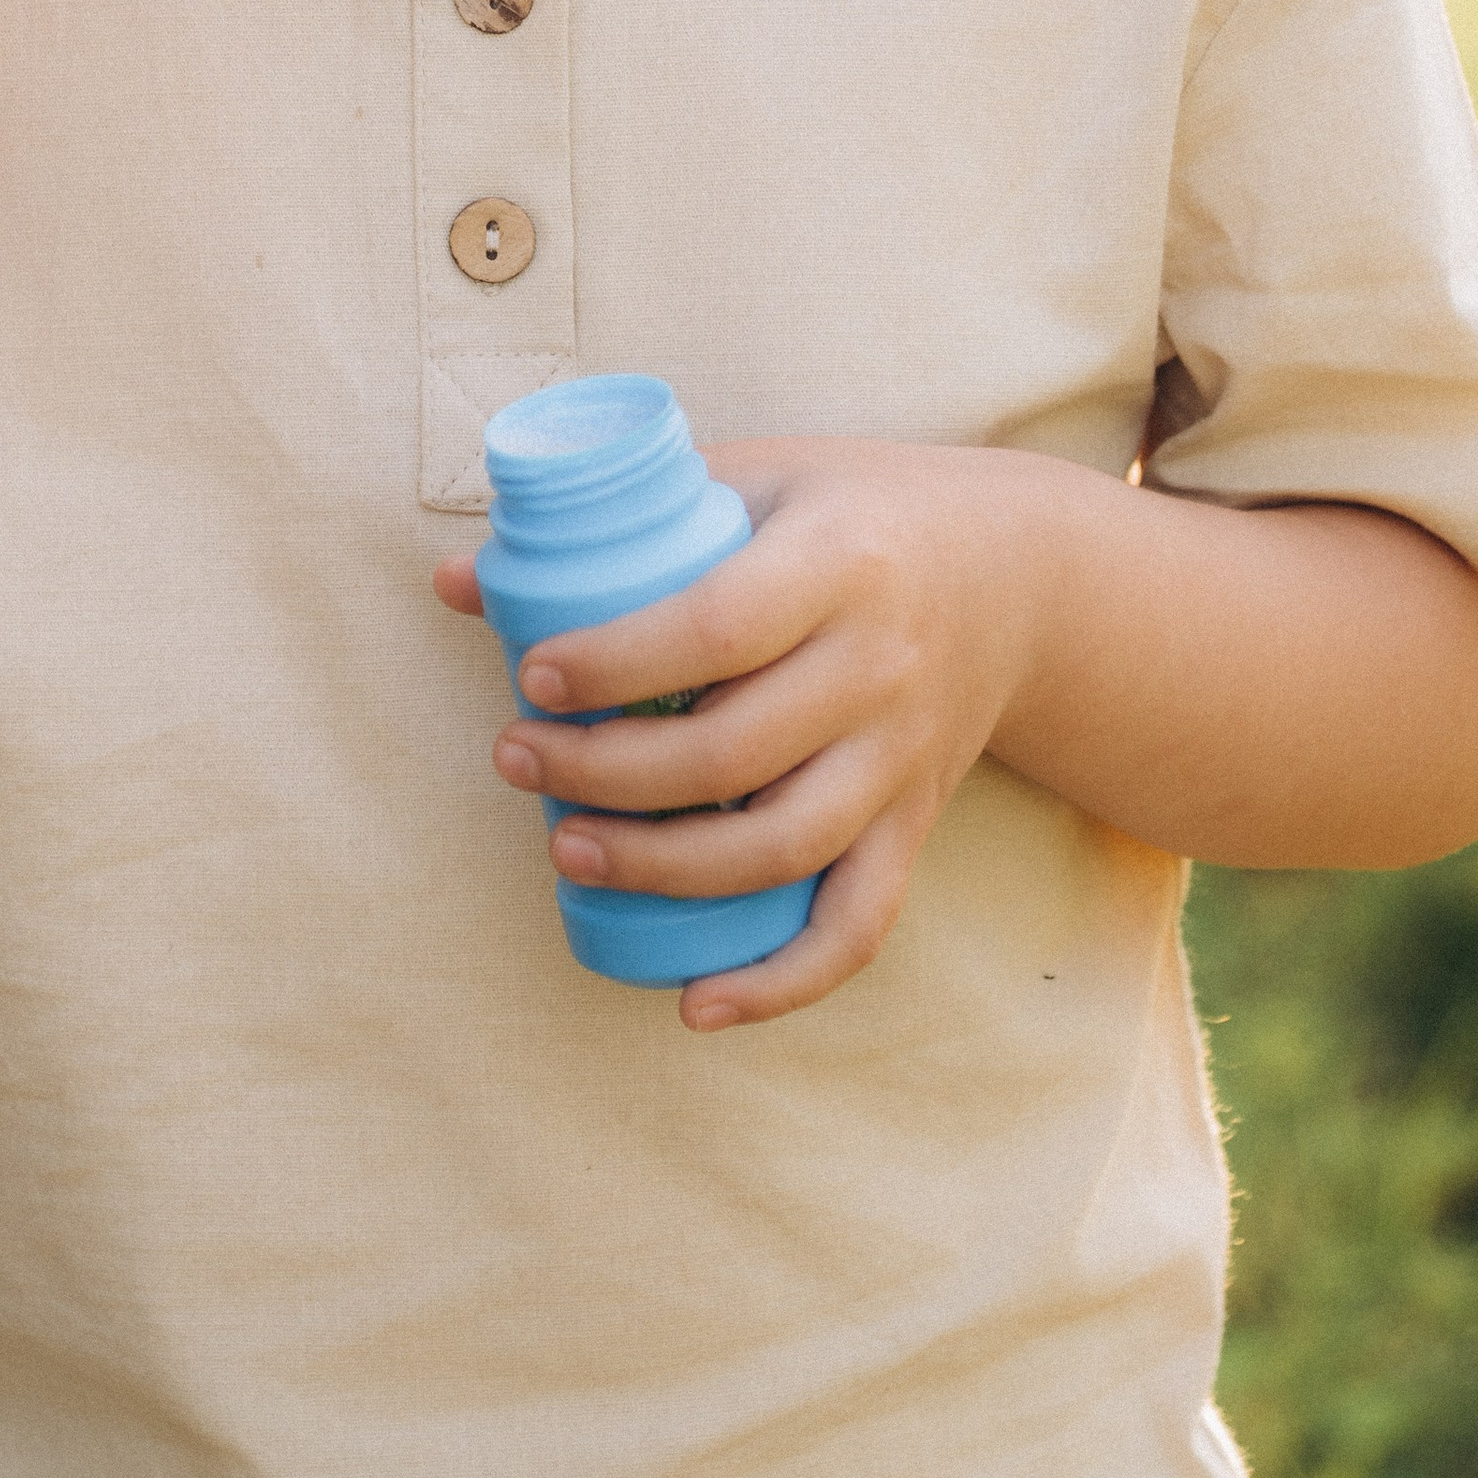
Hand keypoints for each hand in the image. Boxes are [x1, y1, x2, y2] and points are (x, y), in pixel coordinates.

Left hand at [434, 439, 1071, 1033]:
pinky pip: (858, 924)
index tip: (531, 675)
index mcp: (840, 563)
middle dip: (605, 773)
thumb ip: (620, 518)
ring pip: (782, 848)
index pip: (717, 627)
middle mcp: (881, 667)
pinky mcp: (915, 822)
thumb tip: (456, 581)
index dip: (615, 663)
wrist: (1021, 574)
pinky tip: (695, 1002)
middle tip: (515, 760)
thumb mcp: (755, 475)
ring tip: (568, 851)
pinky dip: (782, 981)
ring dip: (663, 868)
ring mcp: (903, 757)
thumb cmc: (853, 512)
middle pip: (733, 753)